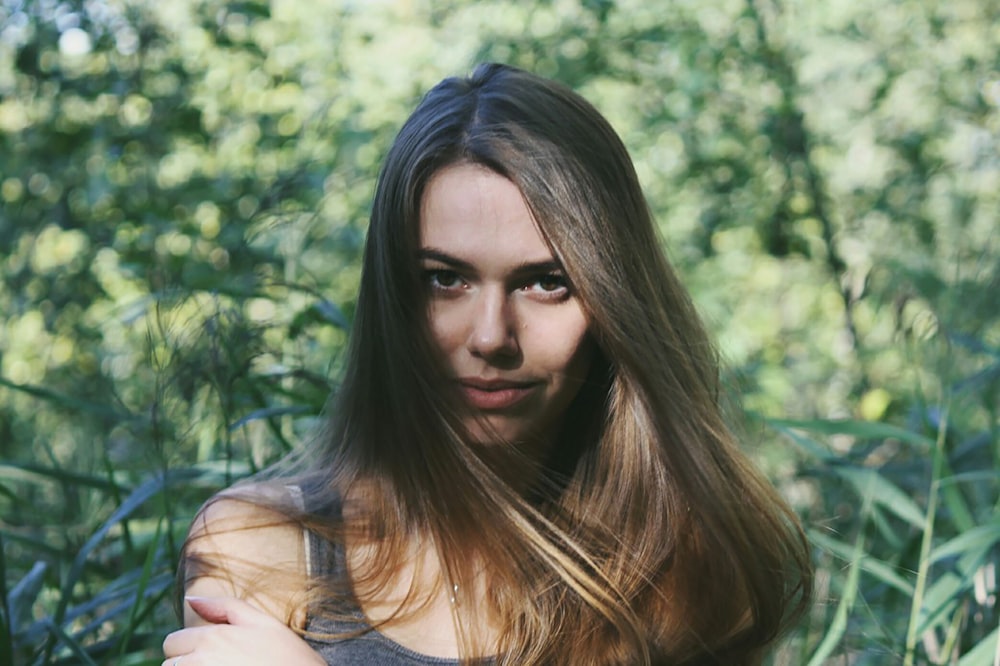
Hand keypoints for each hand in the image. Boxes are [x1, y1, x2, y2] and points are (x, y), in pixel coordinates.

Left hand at [162, 596, 324, 665]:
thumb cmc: (289, 657)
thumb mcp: (263, 623)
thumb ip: (224, 607)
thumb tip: (189, 599)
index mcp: (212, 637)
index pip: (172, 642)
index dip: (189, 646)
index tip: (212, 653)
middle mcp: (200, 662)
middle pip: (169, 664)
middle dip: (186, 664)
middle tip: (218, 664)